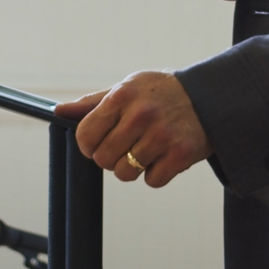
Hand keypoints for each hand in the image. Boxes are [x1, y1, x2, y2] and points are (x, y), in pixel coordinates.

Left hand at [56, 72, 211, 186]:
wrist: (210, 97)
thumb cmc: (161, 93)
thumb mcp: (127, 88)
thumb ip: (93, 103)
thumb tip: (58, 111)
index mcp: (122, 96)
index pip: (85, 135)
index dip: (88, 145)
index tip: (99, 143)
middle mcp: (141, 115)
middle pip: (103, 159)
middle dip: (112, 157)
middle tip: (129, 145)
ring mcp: (162, 136)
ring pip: (125, 174)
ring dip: (133, 168)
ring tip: (147, 150)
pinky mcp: (180, 154)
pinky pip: (152, 181)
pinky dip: (157, 174)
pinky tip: (165, 155)